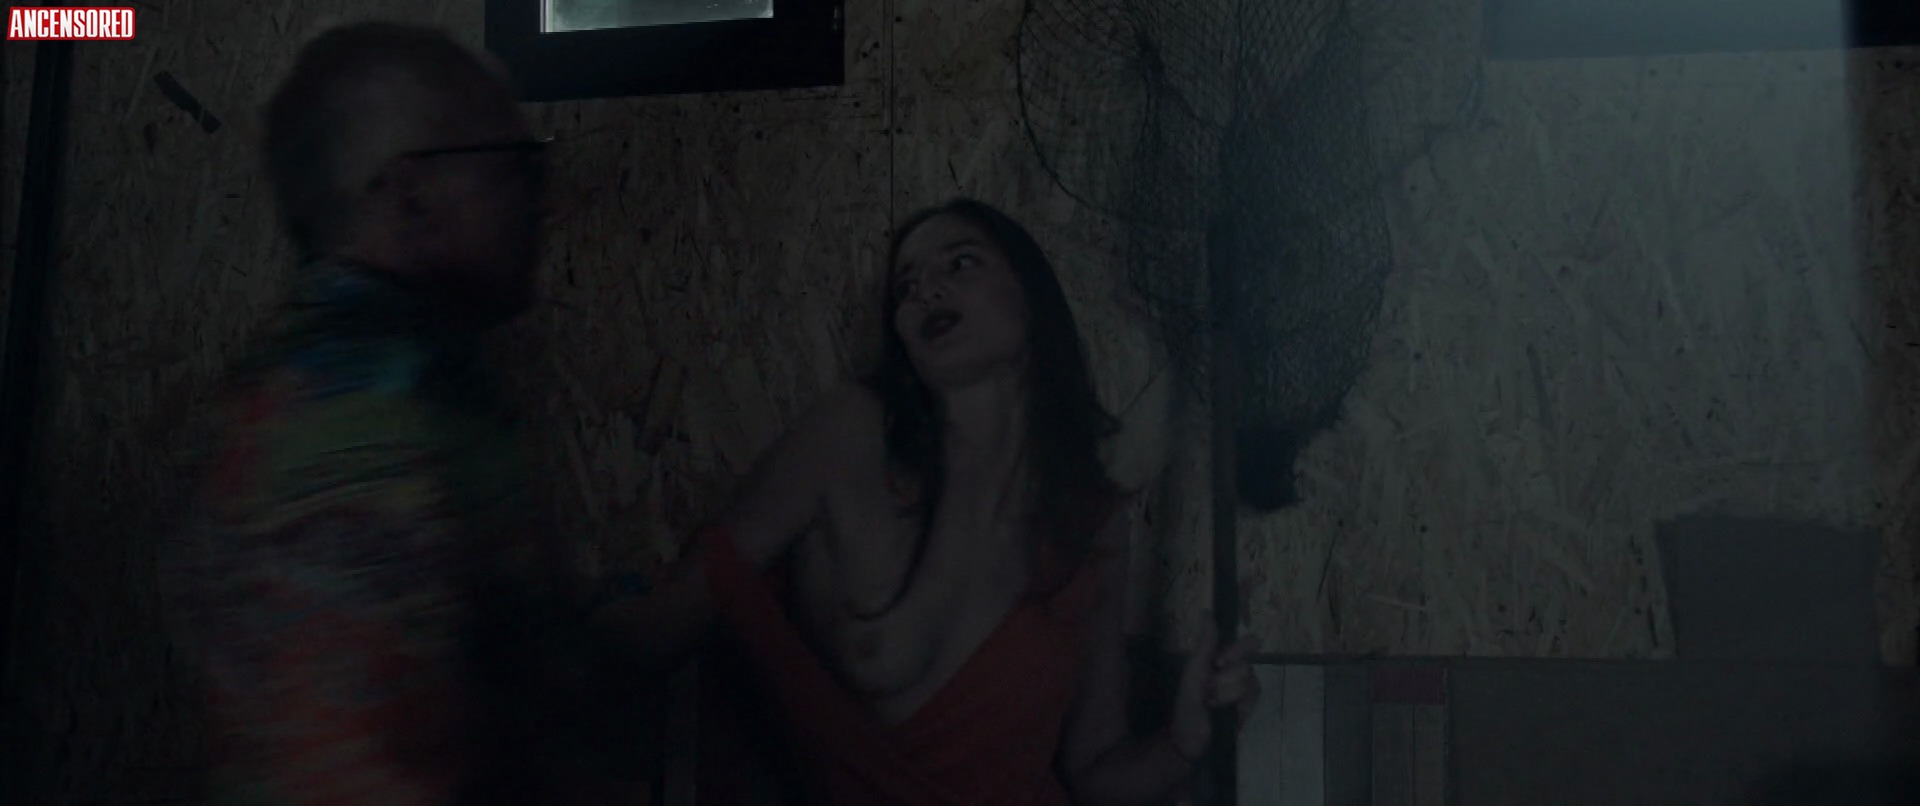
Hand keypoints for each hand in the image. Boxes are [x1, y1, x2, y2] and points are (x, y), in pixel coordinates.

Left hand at [1166, 617, 1259, 761]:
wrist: (1190, 741)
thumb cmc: (1187, 704)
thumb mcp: (1193, 672)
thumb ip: (1205, 644)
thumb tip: (1206, 611)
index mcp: (1220, 659)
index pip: (1246, 643)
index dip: (1238, 650)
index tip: (1219, 663)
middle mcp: (1236, 671)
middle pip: (1246, 665)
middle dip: (1224, 682)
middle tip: (1210, 693)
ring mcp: (1245, 689)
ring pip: (1250, 683)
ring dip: (1227, 696)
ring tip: (1214, 705)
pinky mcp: (1250, 707)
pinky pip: (1254, 699)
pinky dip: (1239, 707)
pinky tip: (1229, 714)